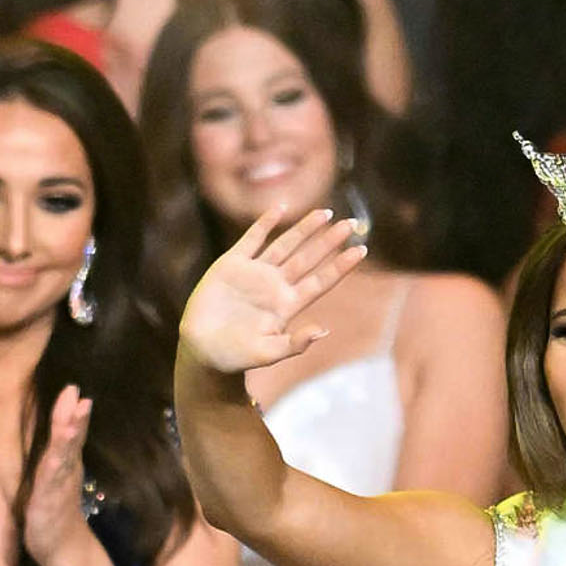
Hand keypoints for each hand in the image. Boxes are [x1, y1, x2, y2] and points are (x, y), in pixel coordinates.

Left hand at [22, 385, 94, 565]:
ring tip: (78, 411)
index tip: (73, 389)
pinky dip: (60, 458)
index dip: (71, 413)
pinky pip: (54, 474)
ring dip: (72, 431)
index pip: (68, 435)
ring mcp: (60, 484)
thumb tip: (57, 443)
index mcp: (62, 465)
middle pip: (71, 438)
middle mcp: (66, 471)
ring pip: (67, 453)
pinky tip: (63, 447)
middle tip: (78, 393)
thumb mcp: (51, 483)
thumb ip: (55, 462)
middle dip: (75, 416)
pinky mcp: (50, 497)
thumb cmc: (55, 516)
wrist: (64, 550)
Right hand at [178, 206, 366, 374]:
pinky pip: (252, 239)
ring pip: (286, 244)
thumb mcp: (270, 353)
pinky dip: (265, 222)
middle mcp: (276, 285)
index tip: (361, 251)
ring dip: (305, 228)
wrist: (204, 350)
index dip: (341, 266)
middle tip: (352, 223)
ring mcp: (255, 273)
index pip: (321, 281)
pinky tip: (281, 208)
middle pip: (309, 258)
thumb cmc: (237, 357)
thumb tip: (324, 331)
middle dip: (329, 241)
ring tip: (327, 212)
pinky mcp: (231, 265)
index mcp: (288, 305)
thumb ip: (295, 343)